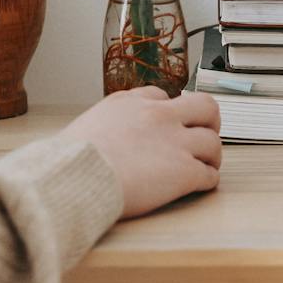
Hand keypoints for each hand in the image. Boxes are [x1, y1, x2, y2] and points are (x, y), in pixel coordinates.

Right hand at [61, 88, 222, 216]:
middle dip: (208, 122)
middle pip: (205, 106)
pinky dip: (207, 181)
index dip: (169, 111)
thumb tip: (109, 138)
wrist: (74, 176)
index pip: (162, 96)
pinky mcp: (184, 171)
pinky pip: (209, 175)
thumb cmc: (69, 160)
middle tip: (204, 135)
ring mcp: (175, 142)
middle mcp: (158, 116)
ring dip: (211, 156)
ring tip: (204, 166)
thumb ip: (109, 124)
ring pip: (213, 142)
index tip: (169, 123)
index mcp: (131, 103)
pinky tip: (198, 186)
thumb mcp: (86, 125)